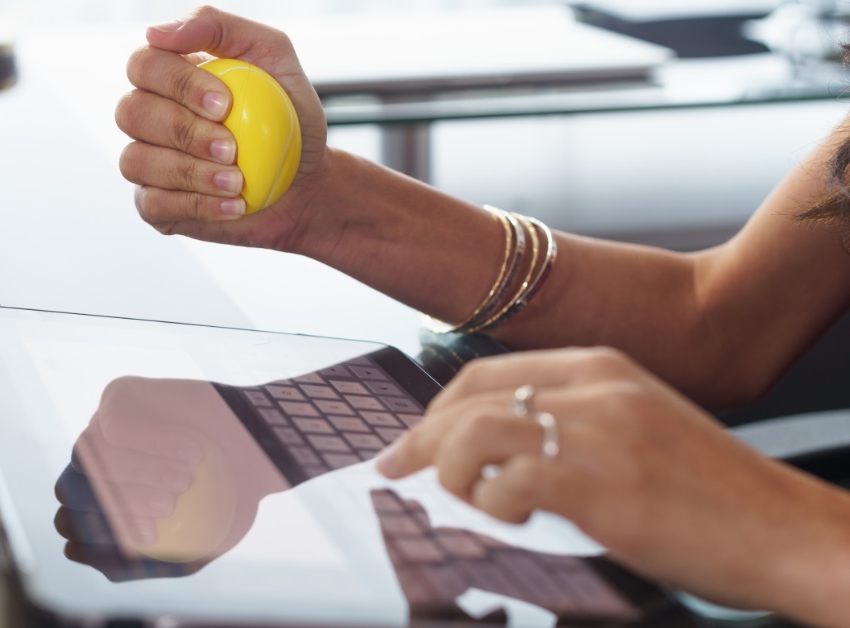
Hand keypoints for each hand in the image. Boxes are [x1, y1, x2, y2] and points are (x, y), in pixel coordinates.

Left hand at [55, 376, 286, 579]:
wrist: (259, 453)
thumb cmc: (223, 503)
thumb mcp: (186, 550)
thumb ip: (134, 563)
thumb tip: (71, 548)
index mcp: (97, 502)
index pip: (70, 522)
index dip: (103, 535)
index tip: (153, 536)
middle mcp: (92, 463)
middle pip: (72, 488)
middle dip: (122, 503)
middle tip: (171, 507)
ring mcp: (101, 428)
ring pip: (89, 454)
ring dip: (141, 472)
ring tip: (187, 480)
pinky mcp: (119, 395)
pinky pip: (113, 423)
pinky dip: (152, 441)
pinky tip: (189, 451)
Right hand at [116, 6, 329, 249]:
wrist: (305, 181)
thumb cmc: (286, 117)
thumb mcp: (272, 57)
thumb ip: (220, 28)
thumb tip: (157, 32)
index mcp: (168, 75)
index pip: (144, 65)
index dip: (178, 83)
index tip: (225, 104)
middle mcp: (148, 115)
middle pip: (131, 112)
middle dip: (184, 130)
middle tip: (232, 148)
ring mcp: (147, 161)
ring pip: (136, 160)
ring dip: (191, 172)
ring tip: (237, 180)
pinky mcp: (155, 204)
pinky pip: (153, 204)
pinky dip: (197, 205)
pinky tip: (234, 205)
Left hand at [376, 347, 849, 624]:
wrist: (782, 528)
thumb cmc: (709, 492)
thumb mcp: (638, 427)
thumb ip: (572, 422)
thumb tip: (494, 450)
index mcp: (600, 367)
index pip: (487, 373)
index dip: (436, 409)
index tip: (410, 442)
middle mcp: (594, 388)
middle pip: (469, 398)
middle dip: (420, 439)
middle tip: (395, 472)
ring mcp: (597, 433)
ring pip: (476, 433)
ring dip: (449, 472)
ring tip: (459, 502)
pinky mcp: (600, 484)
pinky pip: (508, 484)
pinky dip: (490, 506)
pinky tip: (507, 520)